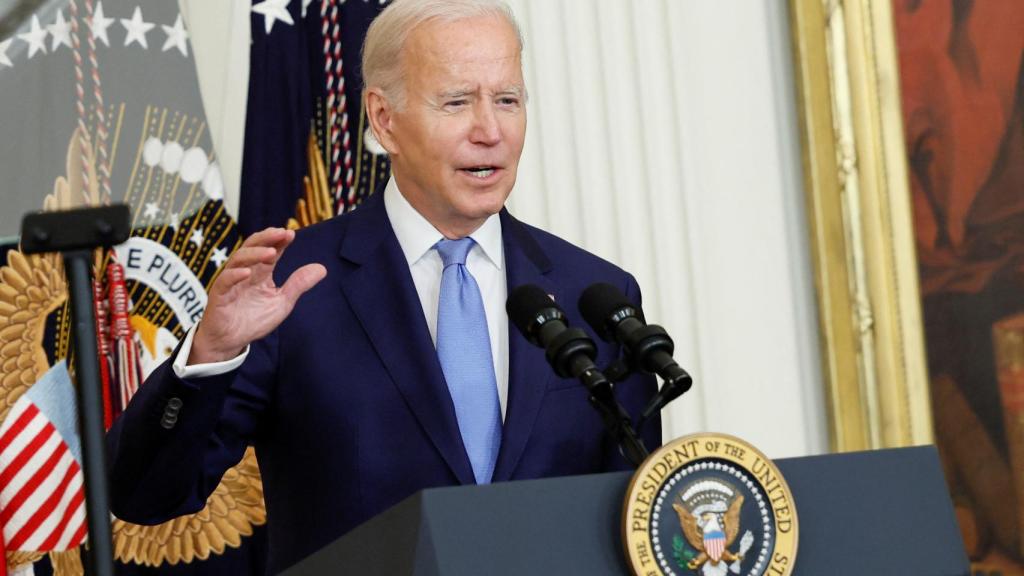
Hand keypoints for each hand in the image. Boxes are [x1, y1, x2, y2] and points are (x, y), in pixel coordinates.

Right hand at [188, 227, 326, 364]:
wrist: (231, 341)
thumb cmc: (254, 320)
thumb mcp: (282, 302)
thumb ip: (298, 284)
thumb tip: (322, 268)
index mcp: (260, 273)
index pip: (271, 251)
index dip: (280, 241)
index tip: (291, 234)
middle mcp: (245, 272)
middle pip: (252, 247)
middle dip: (266, 238)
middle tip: (281, 232)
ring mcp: (231, 281)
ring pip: (238, 259)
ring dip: (254, 253)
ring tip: (271, 252)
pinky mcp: (219, 295)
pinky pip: (224, 280)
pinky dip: (234, 275)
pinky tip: (246, 272)